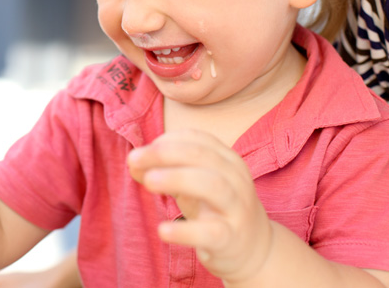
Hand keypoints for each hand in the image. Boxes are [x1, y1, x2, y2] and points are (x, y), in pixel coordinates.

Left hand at [127, 129, 272, 282]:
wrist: (255, 249)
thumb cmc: (215, 207)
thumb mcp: (191, 185)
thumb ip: (164, 171)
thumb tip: (133, 163)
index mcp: (227, 160)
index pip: (196, 139)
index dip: (165, 141)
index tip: (139, 153)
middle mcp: (236, 179)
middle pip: (201, 155)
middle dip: (164, 153)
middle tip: (134, 159)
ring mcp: (236, 208)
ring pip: (212, 185)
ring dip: (177, 178)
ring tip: (149, 181)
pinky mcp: (231, 239)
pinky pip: (211, 233)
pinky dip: (185, 231)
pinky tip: (163, 231)